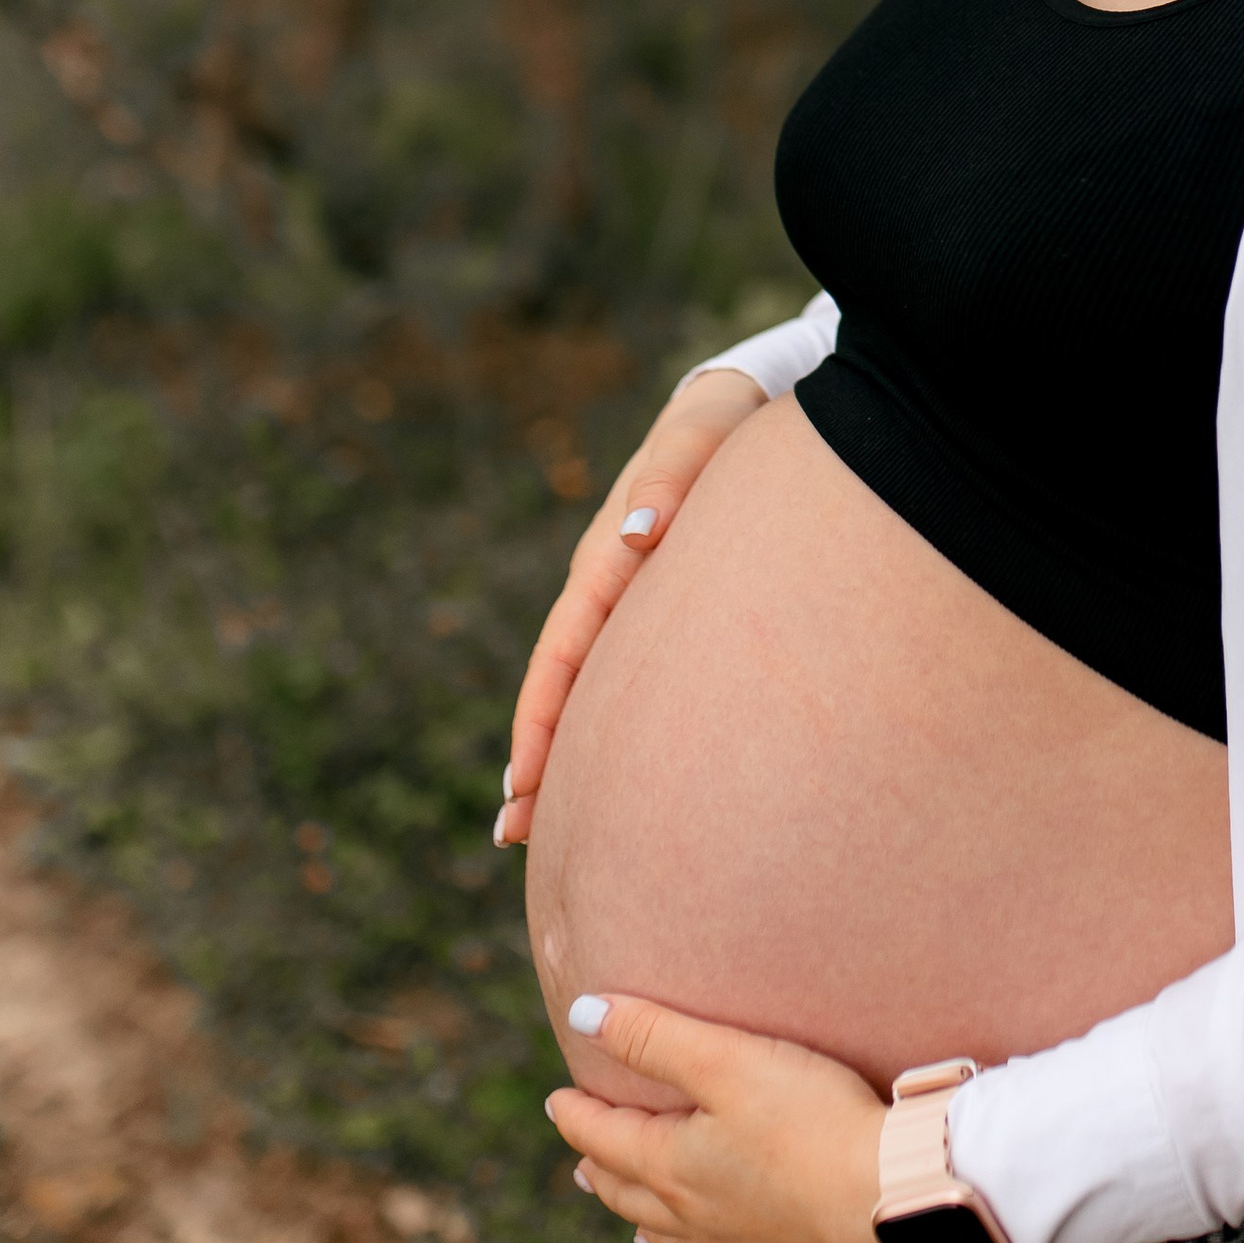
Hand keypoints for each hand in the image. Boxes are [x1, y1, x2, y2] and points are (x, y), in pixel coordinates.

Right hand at [495, 370, 764, 848]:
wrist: (729, 408)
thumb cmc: (717, 428)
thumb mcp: (696, 444)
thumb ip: (669, 481)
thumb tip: (640, 533)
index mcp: (607, 559)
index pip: (562, 653)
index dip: (540, 720)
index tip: (524, 782)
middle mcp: (604, 586)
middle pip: (560, 685)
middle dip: (537, 758)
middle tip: (514, 835)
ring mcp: (625, 600)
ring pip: (586, 687)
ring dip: (562, 750)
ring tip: (539, 826)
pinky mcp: (651, 606)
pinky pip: (619, 674)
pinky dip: (603, 722)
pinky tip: (610, 768)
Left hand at [544, 995, 892, 1242]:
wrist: (893, 1200)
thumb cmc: (812, 1122)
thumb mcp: (728, 1060)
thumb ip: (654, 1036)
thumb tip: (582, 1015)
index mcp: (674, 1167)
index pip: (607, 1138)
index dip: (578, 1115)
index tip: (558, 1101)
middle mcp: (697, 1219)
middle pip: (632, 1195)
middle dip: (604, 1172)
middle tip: (584, 1161)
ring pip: (677, 1242)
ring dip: (646, 1224)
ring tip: (633, 1222)